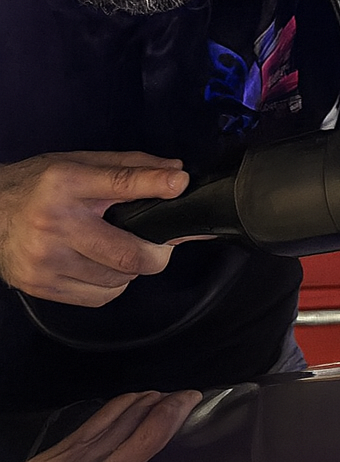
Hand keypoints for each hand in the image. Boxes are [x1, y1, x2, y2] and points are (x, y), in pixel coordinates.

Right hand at [0, 151, 189, 306]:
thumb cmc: (38, 187)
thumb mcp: (78, 164)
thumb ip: (127, 167)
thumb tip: (175, 172)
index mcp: (64, 183)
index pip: (118, 183)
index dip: (154, 184)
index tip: (179, 183)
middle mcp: (54, 222)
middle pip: (128, 252)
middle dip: (156, 252)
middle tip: (159, 244)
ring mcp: (46, 259)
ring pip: (118, 279)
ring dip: (131, 268)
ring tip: (119, 250)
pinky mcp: (42, 285)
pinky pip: (100, 296)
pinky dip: (112, 284)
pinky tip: (100, 267)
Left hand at [0, 390, 206, 461]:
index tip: (201, 454)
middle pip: (143, 435)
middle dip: (173, 410)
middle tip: (195, 397)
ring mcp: (84, 449)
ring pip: (126, 418)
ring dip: (155, 401)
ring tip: (176, 395)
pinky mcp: (75, 434)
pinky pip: (107, 412)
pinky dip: (131, 400)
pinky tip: (145, 395)